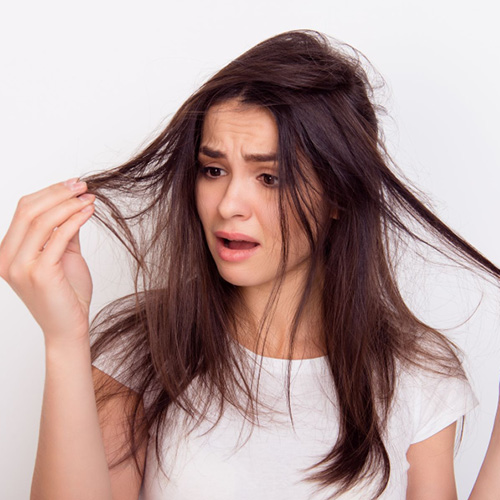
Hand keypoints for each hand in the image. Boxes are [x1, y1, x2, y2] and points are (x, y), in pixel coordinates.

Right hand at [0, 179, 95, 345]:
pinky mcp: (40, 273)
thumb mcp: (62, 256)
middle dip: (59, 193)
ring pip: (42, 221)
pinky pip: (59, 237)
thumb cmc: (66, 295)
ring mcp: (20, 267)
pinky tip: (89, 212)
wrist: (69, 328)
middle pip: (29, 210)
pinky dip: (76, 219)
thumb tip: (73, 204)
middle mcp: (6, 259)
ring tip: (89, 197)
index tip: (73, 184)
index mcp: (6, 253)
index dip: (49, 192)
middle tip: (83, 186)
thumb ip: (62, 232)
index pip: (23, 210)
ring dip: (69, 204)